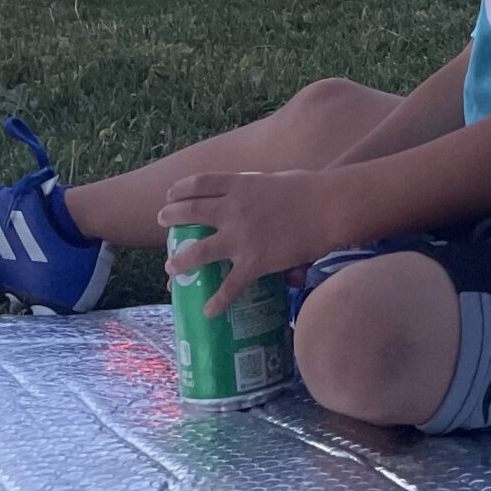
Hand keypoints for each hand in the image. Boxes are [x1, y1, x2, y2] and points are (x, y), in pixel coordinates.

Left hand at [158, 169, 343, 317]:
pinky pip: (230, 286)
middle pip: (190, 211)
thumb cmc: (311, 189)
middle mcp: (233, 209)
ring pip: (198, 251)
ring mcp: (240, 237)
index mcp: (240, 184)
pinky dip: (217, 301)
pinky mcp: (254, 262)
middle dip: (171, 217)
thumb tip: (257, 194)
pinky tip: (208, 311)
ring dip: (180, 260)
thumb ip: (260, 189)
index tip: (171, 193)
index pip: (200, 183)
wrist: (329, 207)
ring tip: (170, 268)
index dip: (181, 189)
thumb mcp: (277, 180)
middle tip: (162, 221)